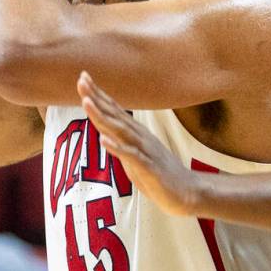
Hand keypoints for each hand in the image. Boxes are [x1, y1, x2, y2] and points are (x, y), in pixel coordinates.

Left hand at [77, 72, 203, 214]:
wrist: (188, 192)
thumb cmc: (160, 175)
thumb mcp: (136, 156)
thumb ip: (122, 144)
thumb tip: (105, 134)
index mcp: (136, 134)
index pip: (115, 111)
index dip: (99, 95)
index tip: (83, 78)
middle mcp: (141, 138)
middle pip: (115, 115)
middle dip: (97, 98)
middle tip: (81, 79)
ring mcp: (146, 151)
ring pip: (121, 131)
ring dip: (103, 117)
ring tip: (86, 102)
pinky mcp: (150, 169)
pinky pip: (132, 157)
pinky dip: (117, 147)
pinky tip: (104, 140)